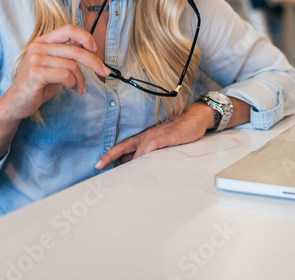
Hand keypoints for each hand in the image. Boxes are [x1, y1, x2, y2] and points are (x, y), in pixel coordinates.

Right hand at [0, 24, 110, 121]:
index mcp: (43, 41)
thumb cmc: (39, 84)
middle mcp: (38, 46)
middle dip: (94, 62)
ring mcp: (36, 59)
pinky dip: (72, 83)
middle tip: (104, 72)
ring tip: (79, 87)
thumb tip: (90, 47)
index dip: (85, 37)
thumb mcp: (55, 65)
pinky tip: (68, 88)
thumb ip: (67, 55)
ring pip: (72, 65)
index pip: (69, 29)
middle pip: (75, 49)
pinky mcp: (36, 73)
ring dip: (81, 79)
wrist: (16, 103)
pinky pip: (65, 75)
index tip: (95, 49)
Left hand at [94, 102, 214, 169]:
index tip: (98, 165)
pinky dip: (146, 155)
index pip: (122, 147)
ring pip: (138, 151)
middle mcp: (146, 135)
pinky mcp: (166, 136)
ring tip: (123, 177)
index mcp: (143, 136)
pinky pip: (153, 147)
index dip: (109, 155)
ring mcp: (156, 135)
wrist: (195, 117)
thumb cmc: (178, 131)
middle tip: (102, 170)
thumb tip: (135, 163)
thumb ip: (149, 151)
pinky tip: (142, 163)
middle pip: (125, 148)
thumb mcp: (161, 141)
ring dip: (130, 164)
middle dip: (112, 159)